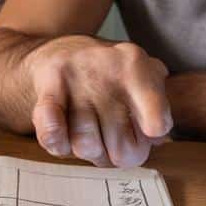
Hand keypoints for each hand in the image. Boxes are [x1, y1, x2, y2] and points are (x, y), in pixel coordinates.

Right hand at [26, 36, 172, 166]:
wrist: (60, 50)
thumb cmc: (110, 75)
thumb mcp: (143, 78)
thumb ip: (158, 110)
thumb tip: (154, 138)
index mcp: (135, 64)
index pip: (156, 124)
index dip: (151, 138)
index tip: (147, 131)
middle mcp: (106, 66)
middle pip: (122, 149)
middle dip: (117, 155)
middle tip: (112, 140)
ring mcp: (74, 77)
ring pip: (86, 147)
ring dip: (88, 150)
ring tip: (90, 135)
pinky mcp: (47, 86)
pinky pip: (52, 130)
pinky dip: (58, 142)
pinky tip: (63, 136)